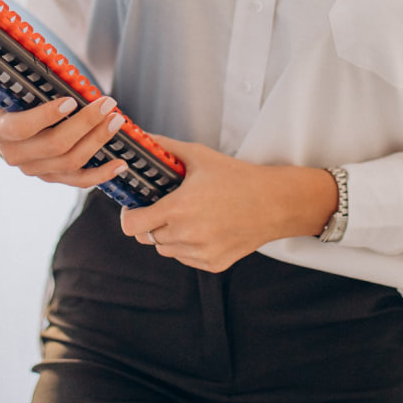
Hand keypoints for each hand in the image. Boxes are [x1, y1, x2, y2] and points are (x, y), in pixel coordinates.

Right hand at [0, 59, 129, 188]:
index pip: (22, 128)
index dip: (46, 117)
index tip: (69, 101)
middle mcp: (16, 156)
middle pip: (56, 146)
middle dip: (86, 125)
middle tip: (107, 103)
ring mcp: (36, 169)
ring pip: (71, 163)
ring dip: (98, 143)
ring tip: (117, 120)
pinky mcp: (52, 175)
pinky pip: (78, 181)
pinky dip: (101, 175)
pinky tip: (120, 163)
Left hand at [119, 135, 338, 272]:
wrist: (274, 203)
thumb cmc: (237, 177)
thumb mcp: (199, 156)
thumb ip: (166, 147)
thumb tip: (142, 138)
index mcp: (179, 209)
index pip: (132, 225)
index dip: (128, 215)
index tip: (134, 207)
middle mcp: (187, 235)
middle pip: (147, 237)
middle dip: (149, 222)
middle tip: (162, 206)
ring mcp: (200, 253)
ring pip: (165, 249)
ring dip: (167, 235)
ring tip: (185, 215)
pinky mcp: (213, 264)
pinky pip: (185, 258)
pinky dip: (186, 246)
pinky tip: (201, 227)